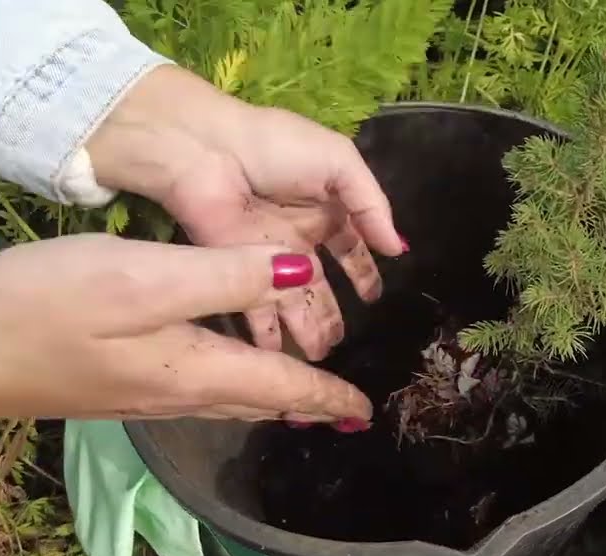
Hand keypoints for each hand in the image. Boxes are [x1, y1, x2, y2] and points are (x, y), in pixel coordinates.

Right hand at [0, 234, 374, 421]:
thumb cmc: (47, 307)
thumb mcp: (144, 277)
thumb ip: (225, 275)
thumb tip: (300, 275)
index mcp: (196, 369)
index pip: (282, 387)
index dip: (328, 396)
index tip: (366, 411)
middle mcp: (178, 394)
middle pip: (259, 402)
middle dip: (307, 405)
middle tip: (345, 410)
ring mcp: (143, 397)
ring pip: (228, 400)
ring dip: (271, 398)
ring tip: (300, 395)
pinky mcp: (114, 388)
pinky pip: (197, 392)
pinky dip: (232, 386)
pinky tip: (223, 373)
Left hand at [87, 65, 407, 360]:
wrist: (207, 152)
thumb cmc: (276, 147)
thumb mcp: (340, 162)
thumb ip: (373, 205)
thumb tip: (398, 248)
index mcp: (323, 207)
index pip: (350, 247)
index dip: (363, 272)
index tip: (373, 297)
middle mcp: (296, 237)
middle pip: (319, 286)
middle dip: (332, 314)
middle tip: (344, 343)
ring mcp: (266, 259)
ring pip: (293, 304)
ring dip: (308, 331)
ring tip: (321, 357)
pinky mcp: (237, 273)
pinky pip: (257, 312)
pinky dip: (269, 337)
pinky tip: (281, 359)